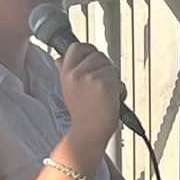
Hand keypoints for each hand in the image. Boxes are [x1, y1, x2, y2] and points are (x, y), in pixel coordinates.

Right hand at [58, 42, 121, 161]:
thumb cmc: (82, 115)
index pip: (76, 47)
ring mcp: (92, 79)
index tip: (93, 58)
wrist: (88, 133)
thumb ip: (65, 72)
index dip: (88, 50)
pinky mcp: (106, 85)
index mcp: (67, 74)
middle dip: (105, 68)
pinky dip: (121, 91)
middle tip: (102, 85)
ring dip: (114, 81)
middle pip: (99, 55)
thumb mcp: (67, 90)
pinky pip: (120, 81)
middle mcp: (77, 74)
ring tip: (105, 96)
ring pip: (112, 68)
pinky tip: (112, 101)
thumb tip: (59, 58)